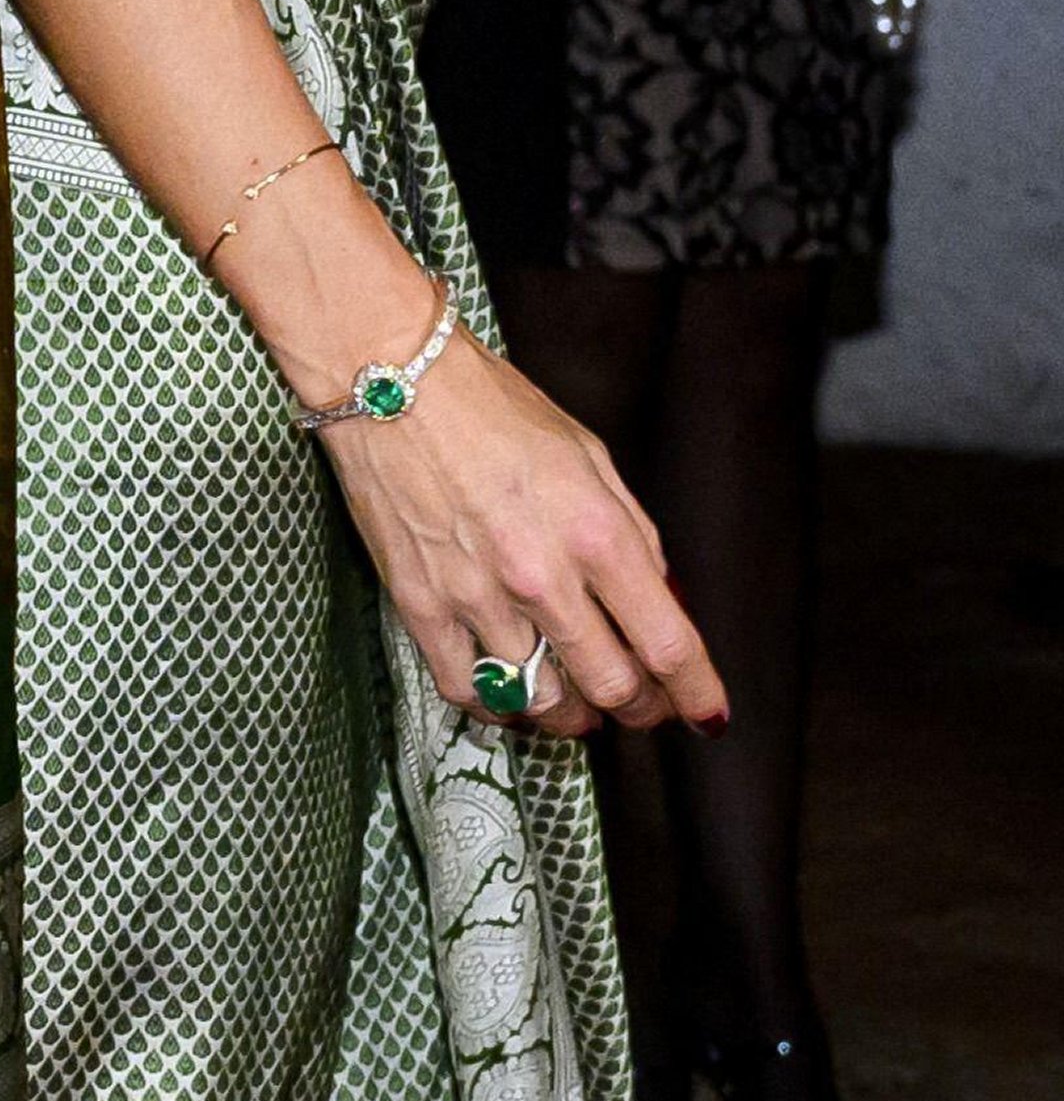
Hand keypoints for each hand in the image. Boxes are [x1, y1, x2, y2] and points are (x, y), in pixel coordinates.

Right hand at [321, 328, 728, 738]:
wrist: (393, 387)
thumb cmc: (492, 408)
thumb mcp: (588, 454)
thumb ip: (629, 529)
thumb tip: (656, 594)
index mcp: (596, 532)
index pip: (666, 642)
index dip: (696, 692)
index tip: (708, 714)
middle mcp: (542, 576)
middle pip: (611, 685)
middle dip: (639, 709)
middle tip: (643, 708)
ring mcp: (478, 598)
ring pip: (543, 700)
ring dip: (572, 714)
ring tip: (578, 703)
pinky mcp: (423, 607)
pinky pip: (469, 691)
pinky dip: (499, 706)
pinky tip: (512, 695)